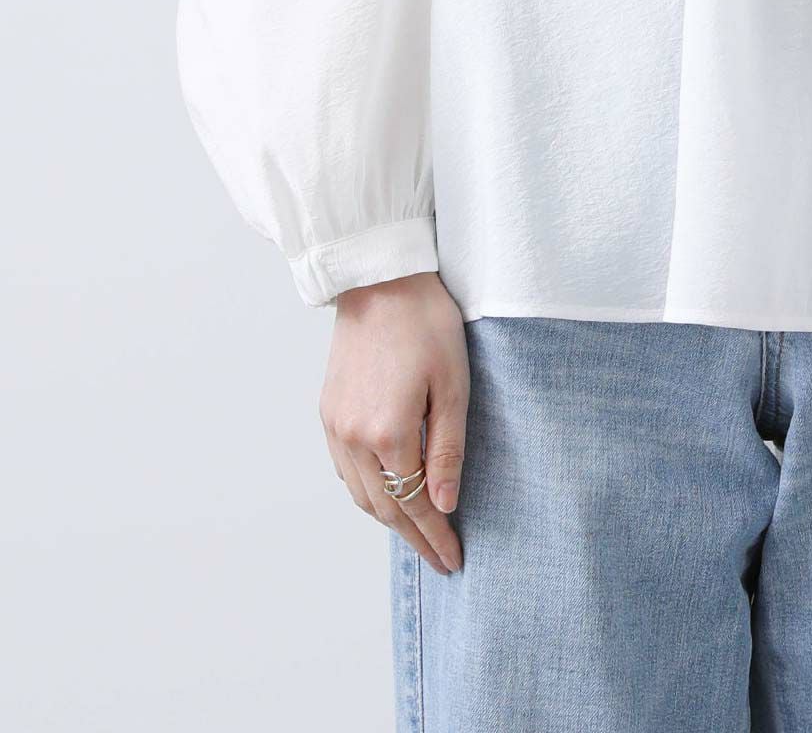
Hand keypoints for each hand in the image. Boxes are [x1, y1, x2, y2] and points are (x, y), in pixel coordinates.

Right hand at [320, 272, 468, 573]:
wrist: (381, 281)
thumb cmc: (427, 324)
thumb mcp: (454, 385)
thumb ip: (448, 449)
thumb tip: (444, 504)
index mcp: (389, 433)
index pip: (415, 504)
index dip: (435, 535)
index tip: (454, 560)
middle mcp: (353, 438)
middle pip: (384, 508)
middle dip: (413, 537)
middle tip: (439, 559)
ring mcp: (335, 426)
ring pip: (360, 494)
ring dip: (388, 519)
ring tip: (417, 534)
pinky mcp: (327, 411)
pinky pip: (344, 470)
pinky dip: (366, 492)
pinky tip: (385, 495)